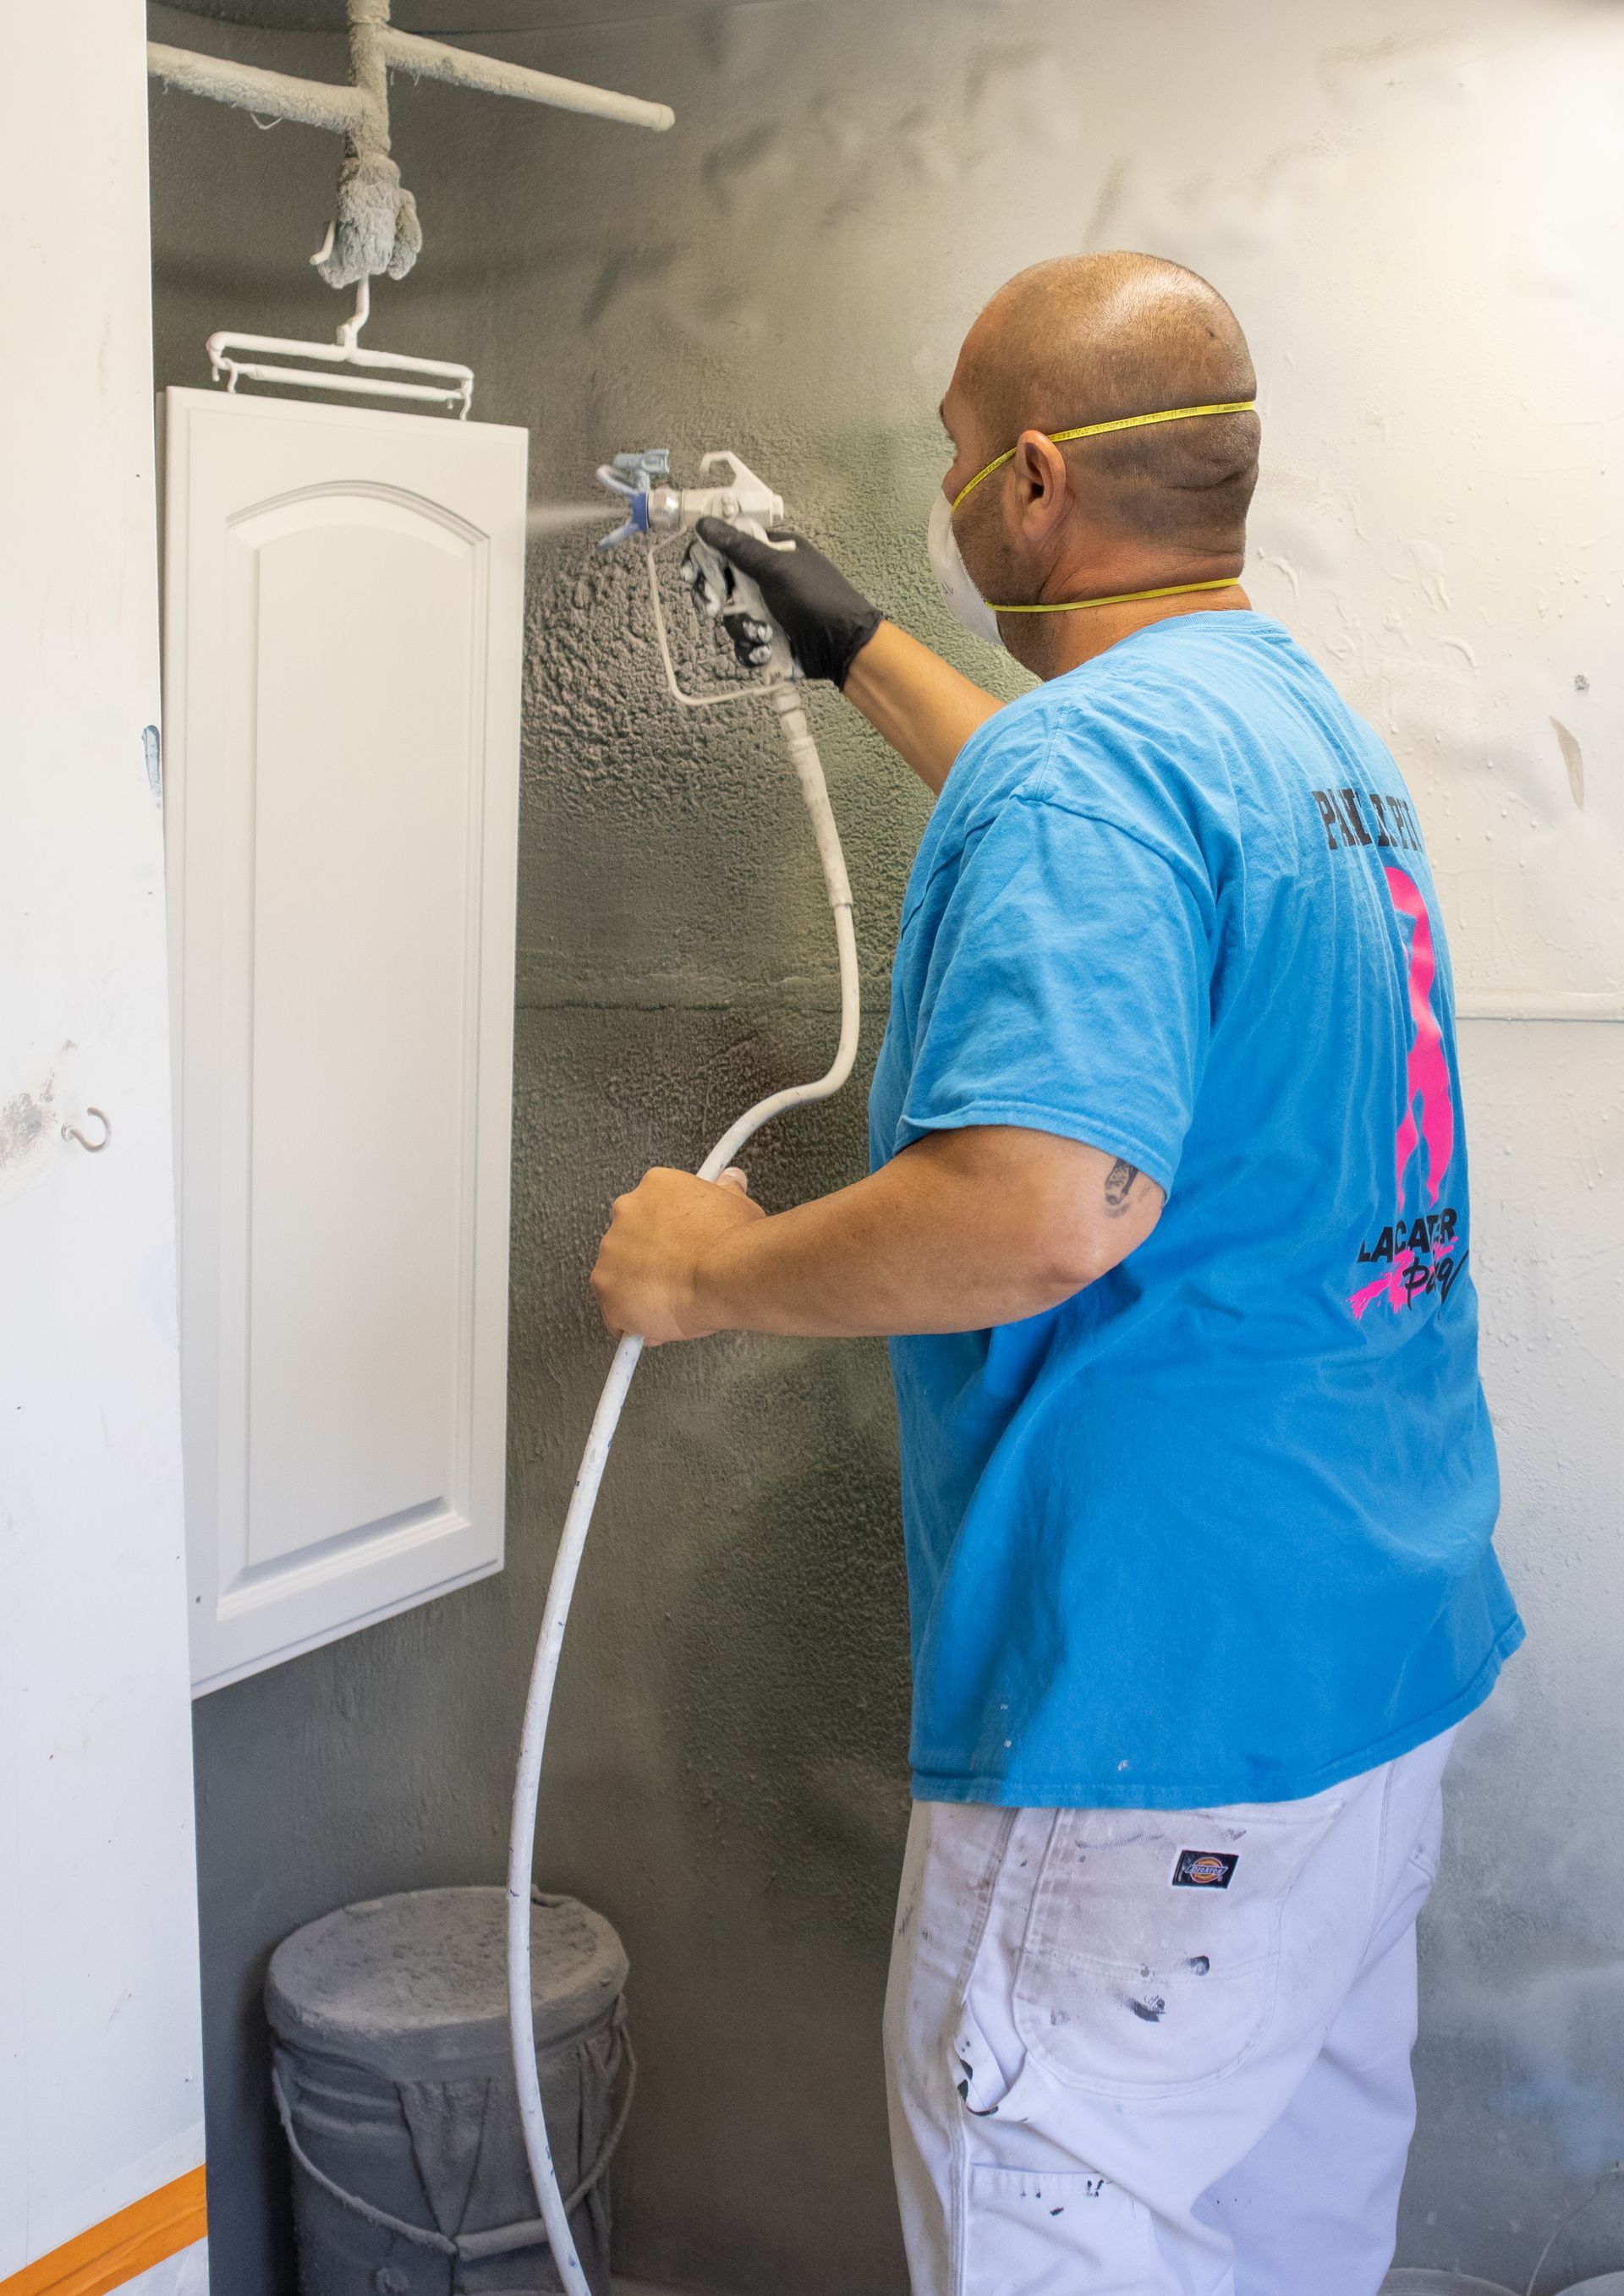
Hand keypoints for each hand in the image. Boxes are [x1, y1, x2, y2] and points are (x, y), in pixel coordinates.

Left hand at [590, 1166, 762, 1343]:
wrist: (725, 1272)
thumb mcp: (737, 1203)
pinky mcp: (606, 1290)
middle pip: (629, 1241)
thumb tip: (730, 1179)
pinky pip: (616, 1314)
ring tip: (673, 1301)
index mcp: (654, 1187)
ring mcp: (611, 1253)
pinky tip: (661, 1323)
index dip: (666, 1233)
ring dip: (639, 1289)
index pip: (651, 1209)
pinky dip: (633, 1323)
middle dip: (648, 1259)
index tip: (680, 1246)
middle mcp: (625, 1213)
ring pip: (619, 1277)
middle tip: (678, 1274)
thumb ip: (725, 1190)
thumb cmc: (733, 1240)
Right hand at [693, 519, 882, 686]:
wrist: (843, 645)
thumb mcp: (776, 568)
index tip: (690, 575)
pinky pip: (743, 645)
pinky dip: (752, 650)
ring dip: (743, 629)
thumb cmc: (816, 598)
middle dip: (717, 601)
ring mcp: (766, 611)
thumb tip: (704, 523)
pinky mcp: (768, 639)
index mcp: (768, 554)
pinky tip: (767, 651)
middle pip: (720, 587)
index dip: (704, 561)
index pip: (724, 550)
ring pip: (730, 620)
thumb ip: (738, 547)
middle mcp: (764, 580)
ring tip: (765, 633)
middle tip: (715, 608)